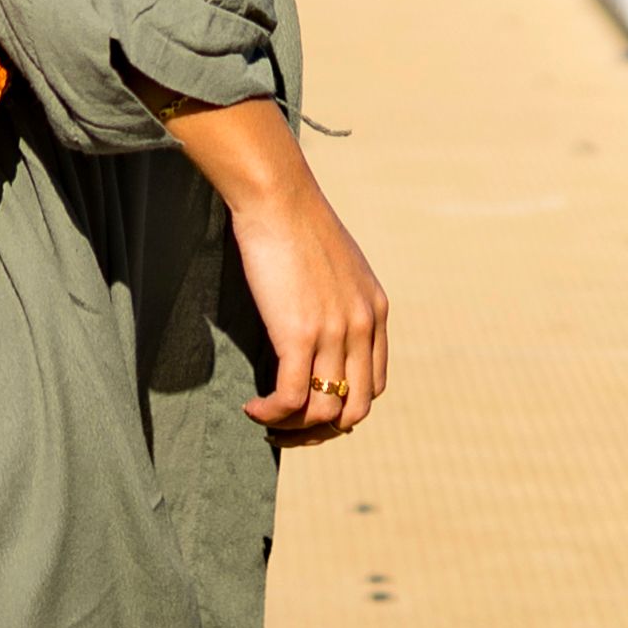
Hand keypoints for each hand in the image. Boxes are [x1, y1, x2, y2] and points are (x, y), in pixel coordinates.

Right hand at [148, 92, 391, 443]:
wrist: (278, 197)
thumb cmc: (295, 223)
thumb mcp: (335, 265)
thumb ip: (339, 300)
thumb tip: (318, 326)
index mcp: (375, 311)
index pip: (374, 384)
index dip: (344, 408)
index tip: (312, 409)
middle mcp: (363, 327)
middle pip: (356, 410)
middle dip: (321, 431)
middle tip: (288, 428)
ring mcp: (335, 333)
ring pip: (324, 413)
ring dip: (293, 427)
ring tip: (266, 419)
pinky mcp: (300, 335)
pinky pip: (291, 399)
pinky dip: (271, 413)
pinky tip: (251, 407)